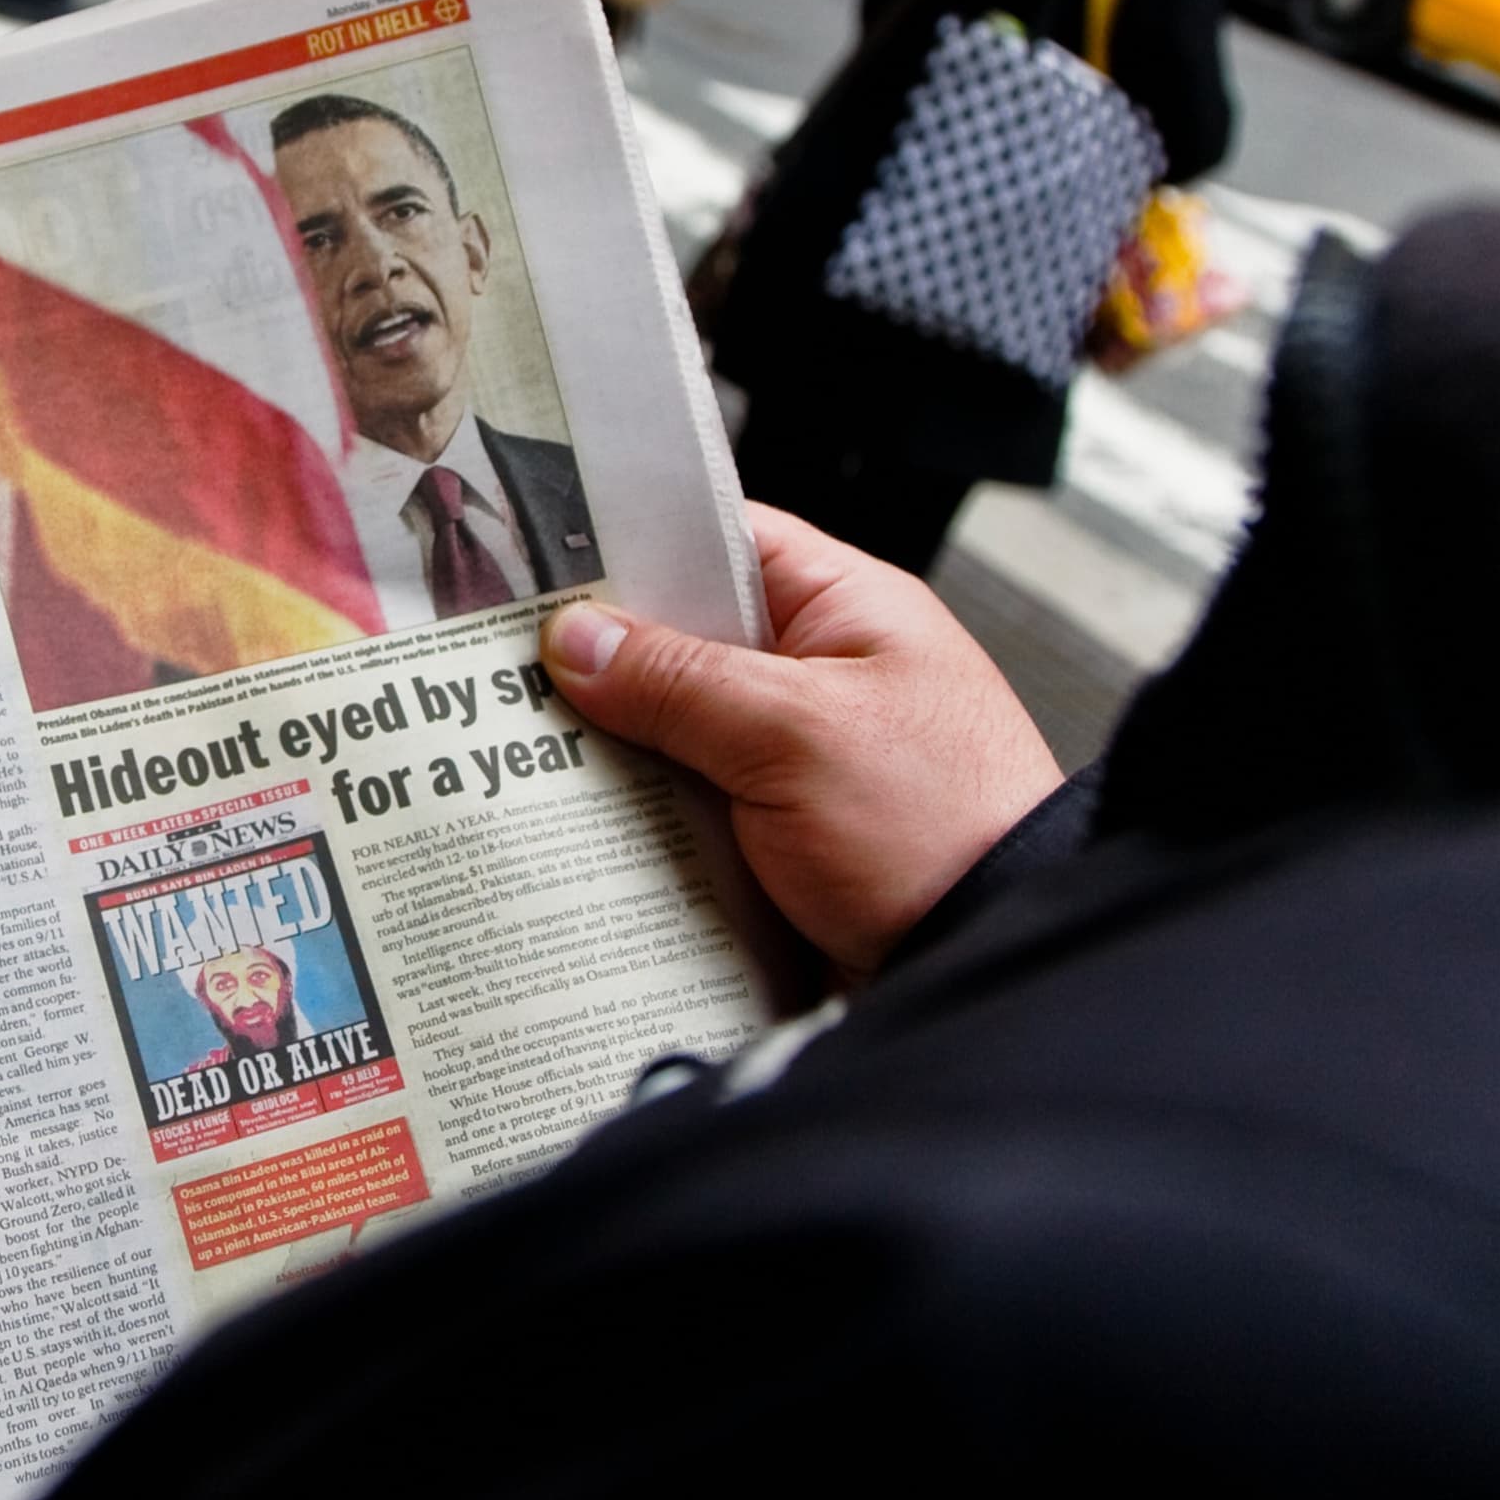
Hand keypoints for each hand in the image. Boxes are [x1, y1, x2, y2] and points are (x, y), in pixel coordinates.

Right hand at [545, 504, 1063, 985]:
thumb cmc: (941, 829)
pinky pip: (688, 811)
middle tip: (516, 675)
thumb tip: (578, 640)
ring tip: (534, 756)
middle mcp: (823, 679)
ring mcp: (800, 762)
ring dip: (618, 754)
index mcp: (848, 612)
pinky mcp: (779, 840)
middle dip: (607, 666)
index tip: (546, 567)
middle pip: (683, 645)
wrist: (983, 959)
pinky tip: (584, 830)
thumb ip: (679, 681)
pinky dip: (642, 822)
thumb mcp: (795, 732)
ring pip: (676, 735)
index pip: (721, 541)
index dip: (635, 546)